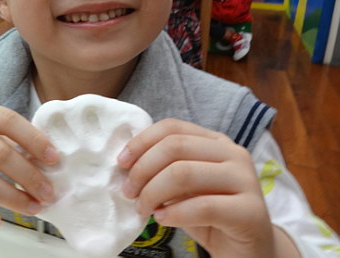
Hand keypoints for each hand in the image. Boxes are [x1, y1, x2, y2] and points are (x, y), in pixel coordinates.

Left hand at [117, 118, 284, 257]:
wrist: (247, 250)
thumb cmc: (209, 215)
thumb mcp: (183, 186)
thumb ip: (163, 168)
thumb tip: (126, 161)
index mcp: (215, 142)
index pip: (172, 127)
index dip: (141, 141)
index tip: (121, 162)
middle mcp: (233, 154)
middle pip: (175, 147)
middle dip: (143, 169)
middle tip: (128, 192)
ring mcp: (245, 180)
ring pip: (184, 173)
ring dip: (153, 192)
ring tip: (143, 209)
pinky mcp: (251, 211)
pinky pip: (203, 206)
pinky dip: (174, 213)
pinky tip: (162, 219)